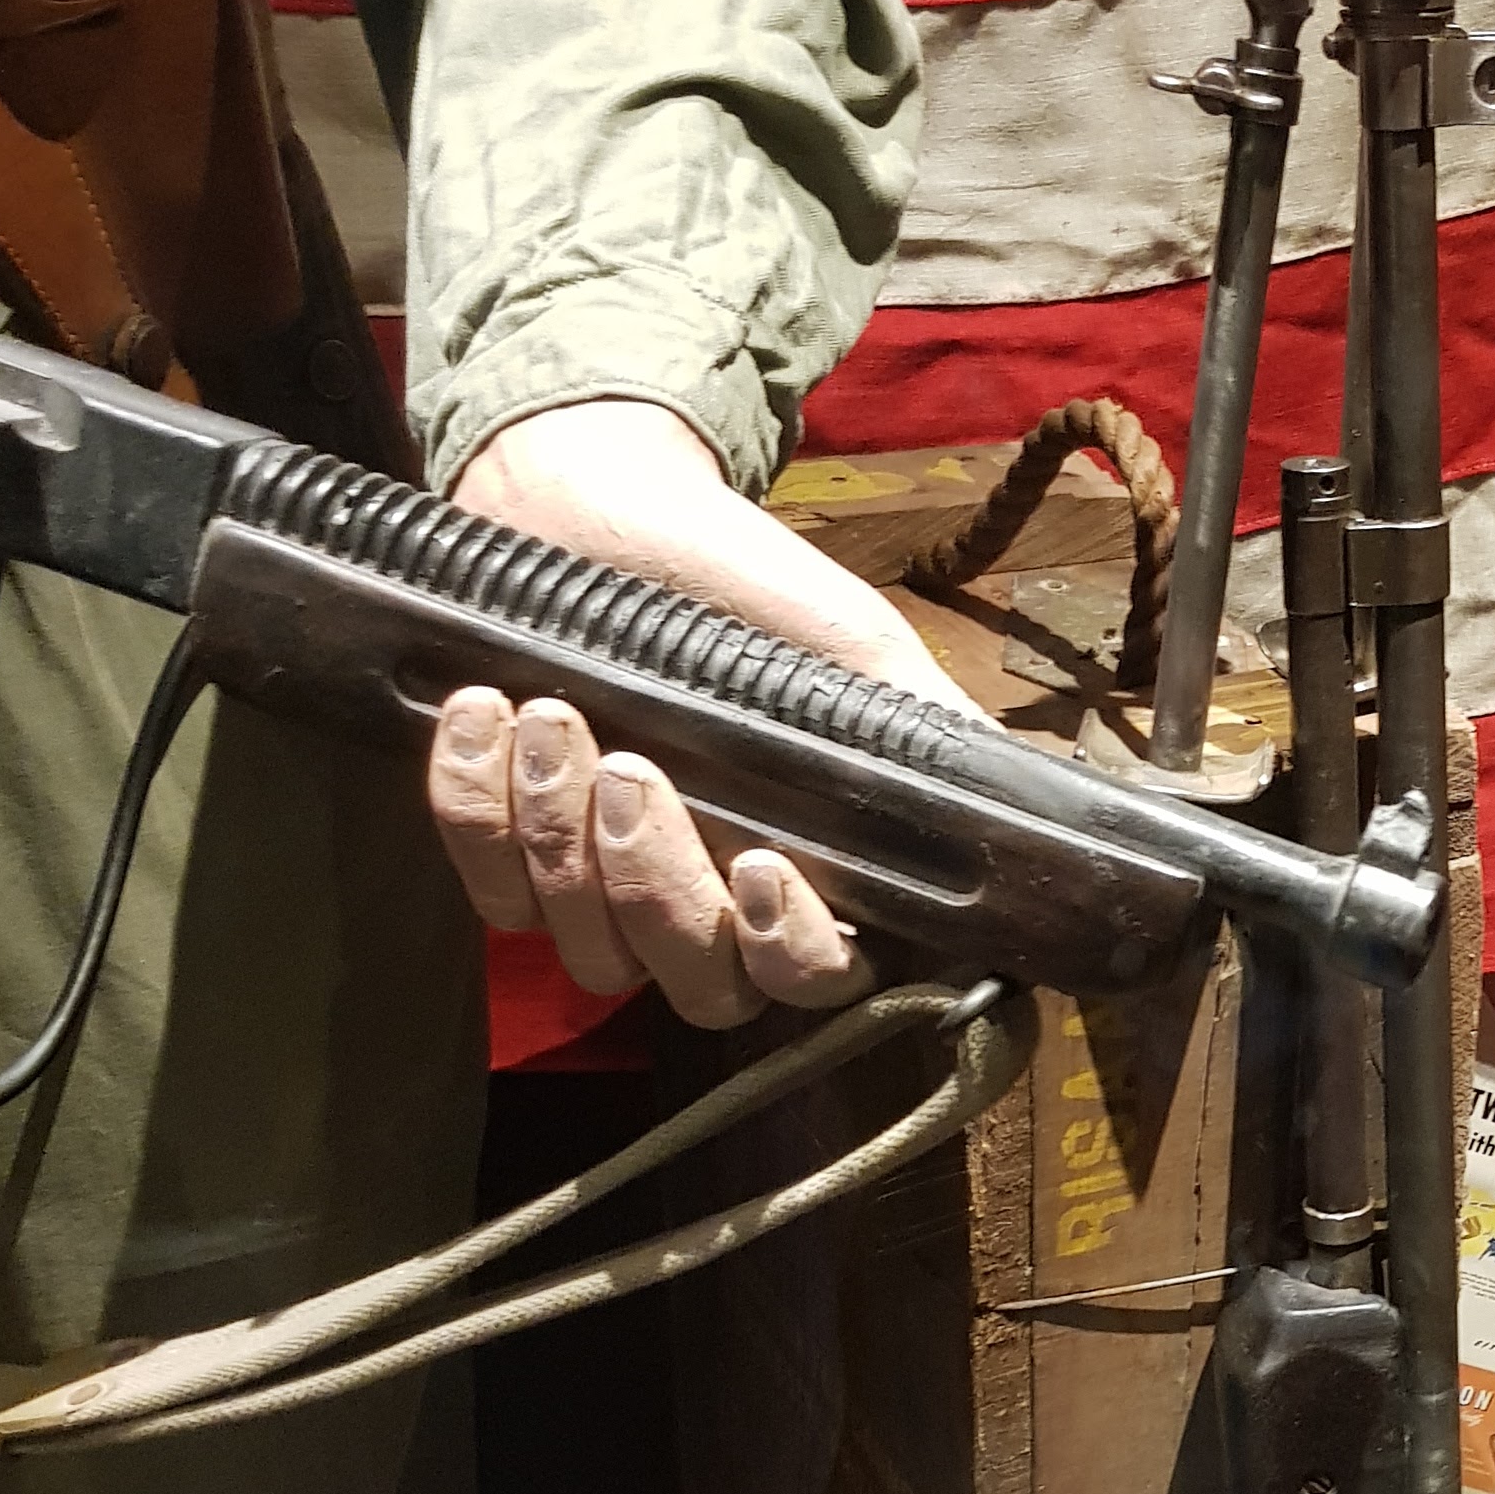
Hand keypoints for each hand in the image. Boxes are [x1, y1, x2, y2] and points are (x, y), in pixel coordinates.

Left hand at [427, 397, 986, 1028]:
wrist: (599, 506)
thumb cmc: (736, 582)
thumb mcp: (850, 644)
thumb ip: (918, 730)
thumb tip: (1019, 801)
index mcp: (812, 875)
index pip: (818, 981)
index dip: (792, 952)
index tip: (763, 864)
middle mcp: (715, 909)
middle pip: (698, 987)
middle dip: (654, 884)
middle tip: (627, 766)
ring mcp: (611, 898)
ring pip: (591, 952)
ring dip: (557, 835)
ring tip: (548, 714)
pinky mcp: (514, 863)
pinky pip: (493, 893)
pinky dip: (475, 808)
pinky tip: (482, 715)